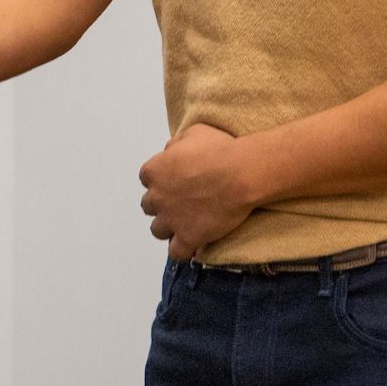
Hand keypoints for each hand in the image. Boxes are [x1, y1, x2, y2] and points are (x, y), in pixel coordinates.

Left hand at [138, 123, 255, 260]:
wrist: (239, 174)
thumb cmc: (219, 149)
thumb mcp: (193, 133)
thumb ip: (176, 144)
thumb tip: (170, 150)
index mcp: (154, 171)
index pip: (147, 178)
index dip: (161, 179)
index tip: (175, 179)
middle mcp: (157, 197)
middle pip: (149, 205)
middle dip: (162, 203)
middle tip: (182, 201)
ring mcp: (171, 220)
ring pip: (157, 230)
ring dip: (169, 227)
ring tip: (186, 223)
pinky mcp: (187, 238)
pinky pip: (176, 252)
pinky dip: (183, 249)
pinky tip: (194, 243)